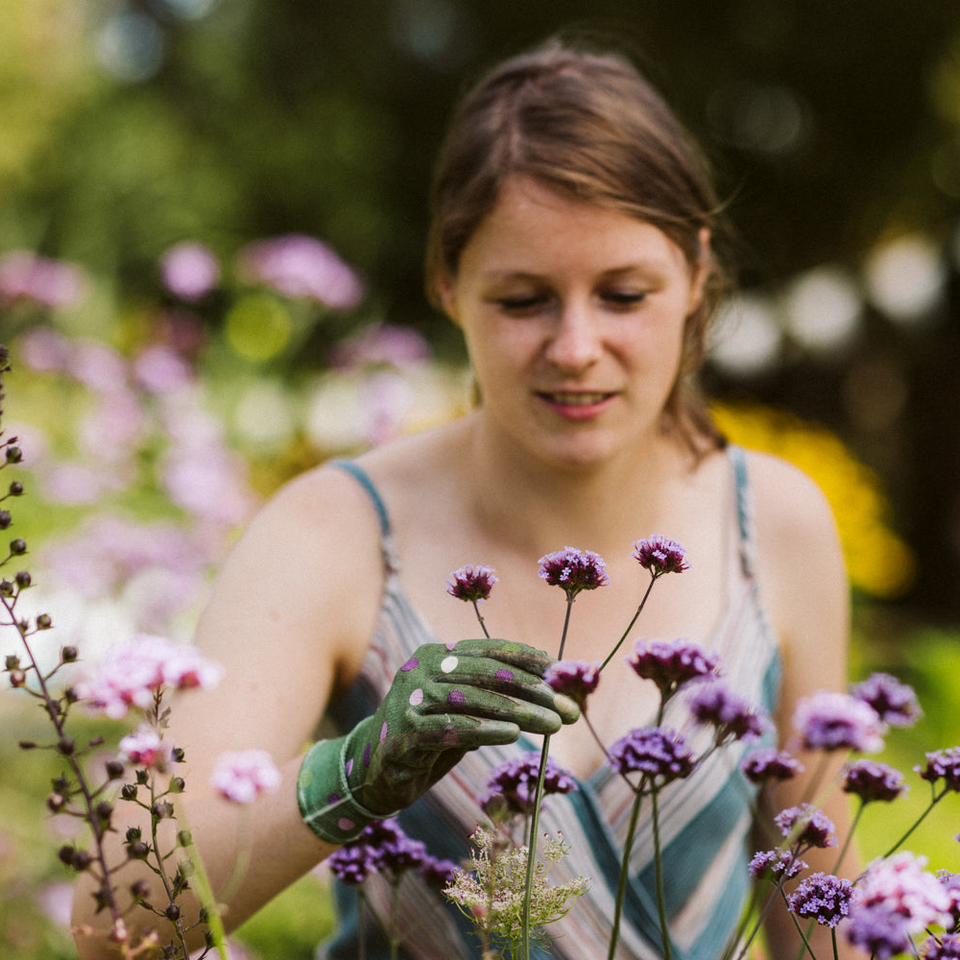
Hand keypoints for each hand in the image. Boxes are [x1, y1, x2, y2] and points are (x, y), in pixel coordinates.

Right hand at [297, 639, 579, 842]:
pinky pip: (450, 729)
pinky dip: (484, 731)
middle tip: (567, 707)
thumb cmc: (428, 736)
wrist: (373, 771)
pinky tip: (512, 735)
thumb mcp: (462, 711)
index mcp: (435, 654)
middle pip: (485, 674)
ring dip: (518, 712)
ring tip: (552, 724)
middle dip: (533, 691)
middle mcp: (420, 668)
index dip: (525, 657)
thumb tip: (551, 694)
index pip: (487, 650)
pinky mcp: (403, 734)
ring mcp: (409, 699)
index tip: (560, 669)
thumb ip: (493, 698)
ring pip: (472, 700)